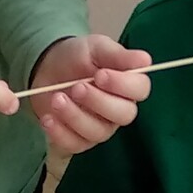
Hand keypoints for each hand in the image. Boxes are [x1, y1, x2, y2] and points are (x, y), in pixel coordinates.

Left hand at [25, 35, 150, 156]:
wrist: (48, 67)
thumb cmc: (77, 57)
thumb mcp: (96, 48)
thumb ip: (118, 55)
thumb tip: (145, 60)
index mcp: (128, 85)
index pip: (140, 90)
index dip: (123, 85)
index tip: (100, 75)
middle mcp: (119, 109)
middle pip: (124, 115)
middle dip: (99, 101)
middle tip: (77, 87)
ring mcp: (100, 127)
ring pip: (98, 132)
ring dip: (76, 116)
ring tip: (57, 98)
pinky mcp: (79, 139)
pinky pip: (75, 145)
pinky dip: (60, 133)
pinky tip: (48, 118)